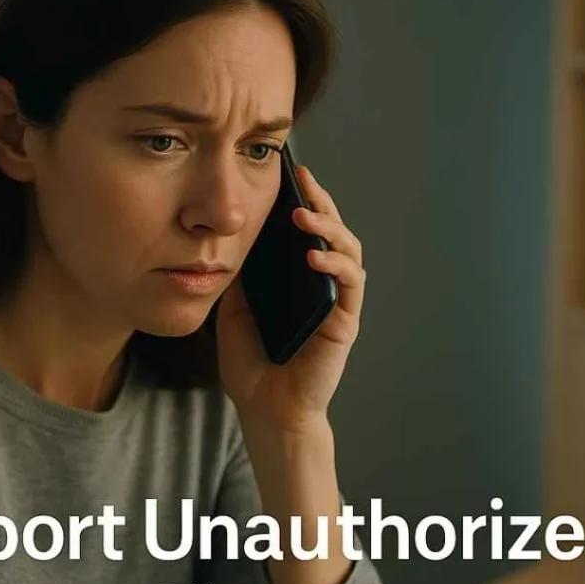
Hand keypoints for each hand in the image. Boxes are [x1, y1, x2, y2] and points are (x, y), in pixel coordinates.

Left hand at [217, 166, 364, 431]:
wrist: (266, 409)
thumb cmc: (252, 365)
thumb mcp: (234, 309)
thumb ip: (241, 276)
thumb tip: (234, 235)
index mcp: (297, 280)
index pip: (306, 232)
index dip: (303, 200)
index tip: (290, 174)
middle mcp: (321, 286)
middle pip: (332, 232)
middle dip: (321, 201)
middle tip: (304, 180)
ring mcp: (336, 302)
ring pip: (348, 251)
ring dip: (330, 228)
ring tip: (305, 214)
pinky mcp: (345, 322)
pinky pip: (350, 284)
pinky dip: (336, 264)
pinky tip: (315, 255)